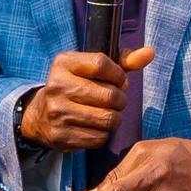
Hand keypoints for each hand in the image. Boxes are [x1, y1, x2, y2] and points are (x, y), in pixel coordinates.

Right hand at [20, 48, 154, 150]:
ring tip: (108, 113)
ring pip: (108, 119)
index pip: (101, 64)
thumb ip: (123, 60)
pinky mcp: (61, 136)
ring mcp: (58, 113)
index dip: (118, 75)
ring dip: (114, 118)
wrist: (40, 116)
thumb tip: (150, 53)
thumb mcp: (93, 68)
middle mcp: (57, 86)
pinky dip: (103, 134)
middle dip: (120, 100)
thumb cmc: (75, 86)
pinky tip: (95, 127)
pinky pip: (99, 138)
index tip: (120, 81)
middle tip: (116, 101)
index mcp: (63, 63)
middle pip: (109, 95)